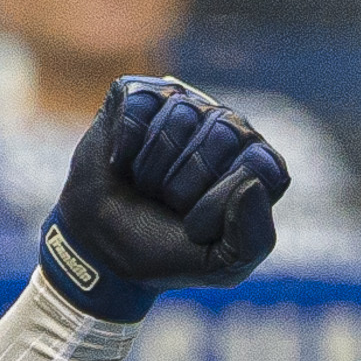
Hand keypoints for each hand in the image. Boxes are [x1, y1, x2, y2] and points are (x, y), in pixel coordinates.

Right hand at [40, 76, 287, 320]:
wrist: (99, 247)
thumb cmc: (165, 251)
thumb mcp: (219, 266)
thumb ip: (252, 240)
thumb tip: (251, 182)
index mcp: (257, 167)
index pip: (261, 167)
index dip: (220, 202)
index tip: (195, 226)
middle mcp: (229, 129)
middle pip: (223, 134)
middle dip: (185, 183)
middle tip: (167, 203)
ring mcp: (186, 106)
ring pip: (181, 115)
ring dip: (153, 166)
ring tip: (145, 184)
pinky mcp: (141, 94)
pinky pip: (141, 102)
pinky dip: (125, 142)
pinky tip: (122, 161)